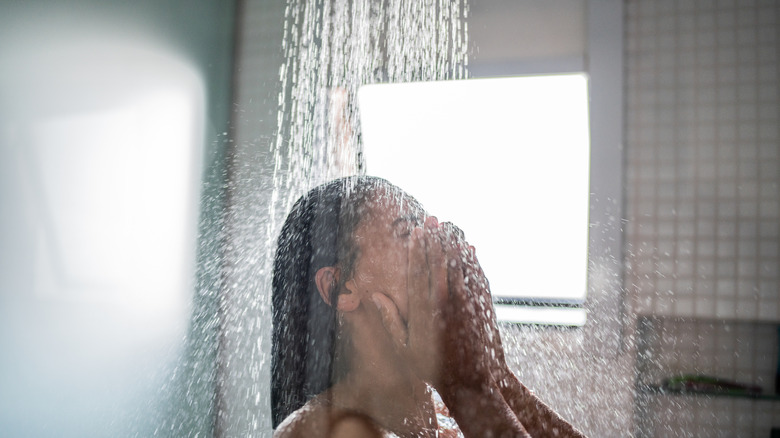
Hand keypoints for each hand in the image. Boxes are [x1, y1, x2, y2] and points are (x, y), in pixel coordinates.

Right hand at [371, 218, 508, 389]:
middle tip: (431, 218)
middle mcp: (444, 303)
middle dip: (434, 238)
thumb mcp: (403, 348)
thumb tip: (374, 295)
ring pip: (458, 266)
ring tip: (448, 225)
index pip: (418, 272)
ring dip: (453, 244)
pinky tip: (469, 248)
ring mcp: (465, 304)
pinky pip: (476, 277)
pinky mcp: (480, 307)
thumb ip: (390, 320)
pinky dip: (472, 260)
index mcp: (423, 311)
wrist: (471, 381)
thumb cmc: (433, 368)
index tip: (415, 231)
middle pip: (438, 262)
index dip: (416, 249)